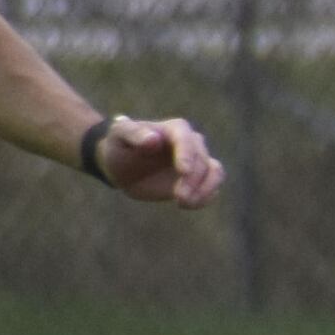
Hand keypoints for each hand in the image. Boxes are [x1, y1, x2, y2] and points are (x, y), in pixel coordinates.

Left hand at [96, 115, 222, 208]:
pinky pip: (212, 188)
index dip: (187, 155)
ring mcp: (198, 162)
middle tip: (179, 198)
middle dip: (193, 180)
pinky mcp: (198, 180)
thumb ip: (134, 133)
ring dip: (205, 189)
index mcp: (176, 129)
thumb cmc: (120, 145)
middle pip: (202, 160)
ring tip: (185, 203)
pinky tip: (188, 205)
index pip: (187, 141)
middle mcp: (192, 144)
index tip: (183, 172)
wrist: (121, 165)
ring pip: (215, 173)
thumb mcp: (119, 135)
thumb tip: (154, 140)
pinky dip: (205, 197)